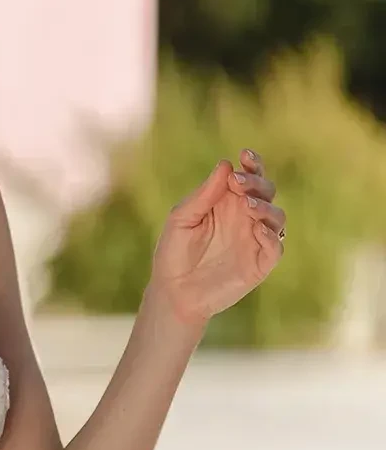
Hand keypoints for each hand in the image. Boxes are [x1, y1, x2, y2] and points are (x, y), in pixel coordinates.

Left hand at [149, 148, 285, 328]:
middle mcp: (246, 218)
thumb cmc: (174, 253)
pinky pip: (276, 247)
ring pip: (277, 217)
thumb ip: (204, 194)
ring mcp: (255, 241)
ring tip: (246, 206)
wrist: (173, 293)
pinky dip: (271, 236)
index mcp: (229, 202)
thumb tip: (226, 165)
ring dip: (265, 207)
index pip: (250, 176)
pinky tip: (256, 229)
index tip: (244, 156)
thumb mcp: (182, 219)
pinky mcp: (259, 265)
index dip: (253, 164)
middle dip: (256, 183)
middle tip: (237, 184)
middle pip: (267, 191)